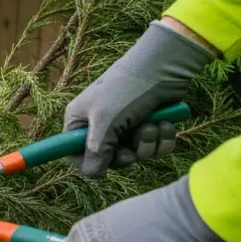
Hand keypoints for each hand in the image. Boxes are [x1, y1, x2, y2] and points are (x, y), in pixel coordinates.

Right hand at [62, 21, 210, 177]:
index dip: (88, 163)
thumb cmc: (126, 91)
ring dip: (147, 145)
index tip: (103, 167)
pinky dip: (163, 140)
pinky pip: (156, 147)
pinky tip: (166, 124)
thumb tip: (93, 174)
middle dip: (125, 156)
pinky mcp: (151, 124)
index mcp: (81, 120)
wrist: (164, 67)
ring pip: (137, 154)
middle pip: (109, 159)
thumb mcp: (105, 122)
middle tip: (131, 150)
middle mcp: (102, 124)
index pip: (75, 152)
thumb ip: (96, 151)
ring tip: (152, 126)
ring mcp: (127, 125)